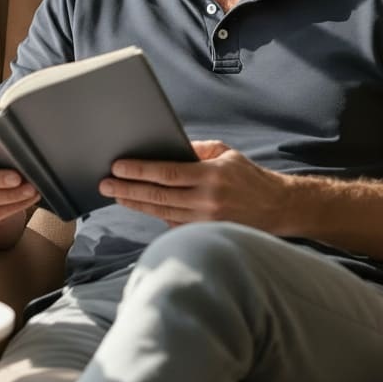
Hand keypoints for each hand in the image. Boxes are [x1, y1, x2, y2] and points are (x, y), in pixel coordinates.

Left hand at [98, 140, 288, 228]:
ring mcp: (206, 221)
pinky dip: (155, 215)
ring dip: (135, 204)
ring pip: (161, 213)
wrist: (277, 208)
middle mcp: (207, 201)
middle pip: (157, 196)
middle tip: (105, 184)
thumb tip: (167, 147)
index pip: (166, 173)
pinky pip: (173, 224)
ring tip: (116, 195)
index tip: (117, 167)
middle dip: (127, 189)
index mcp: (211, 176)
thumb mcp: (226, 153)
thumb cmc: (249, 178)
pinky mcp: (206, 234)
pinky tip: (140, 206)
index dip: (139, 171)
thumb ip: (196, 149)